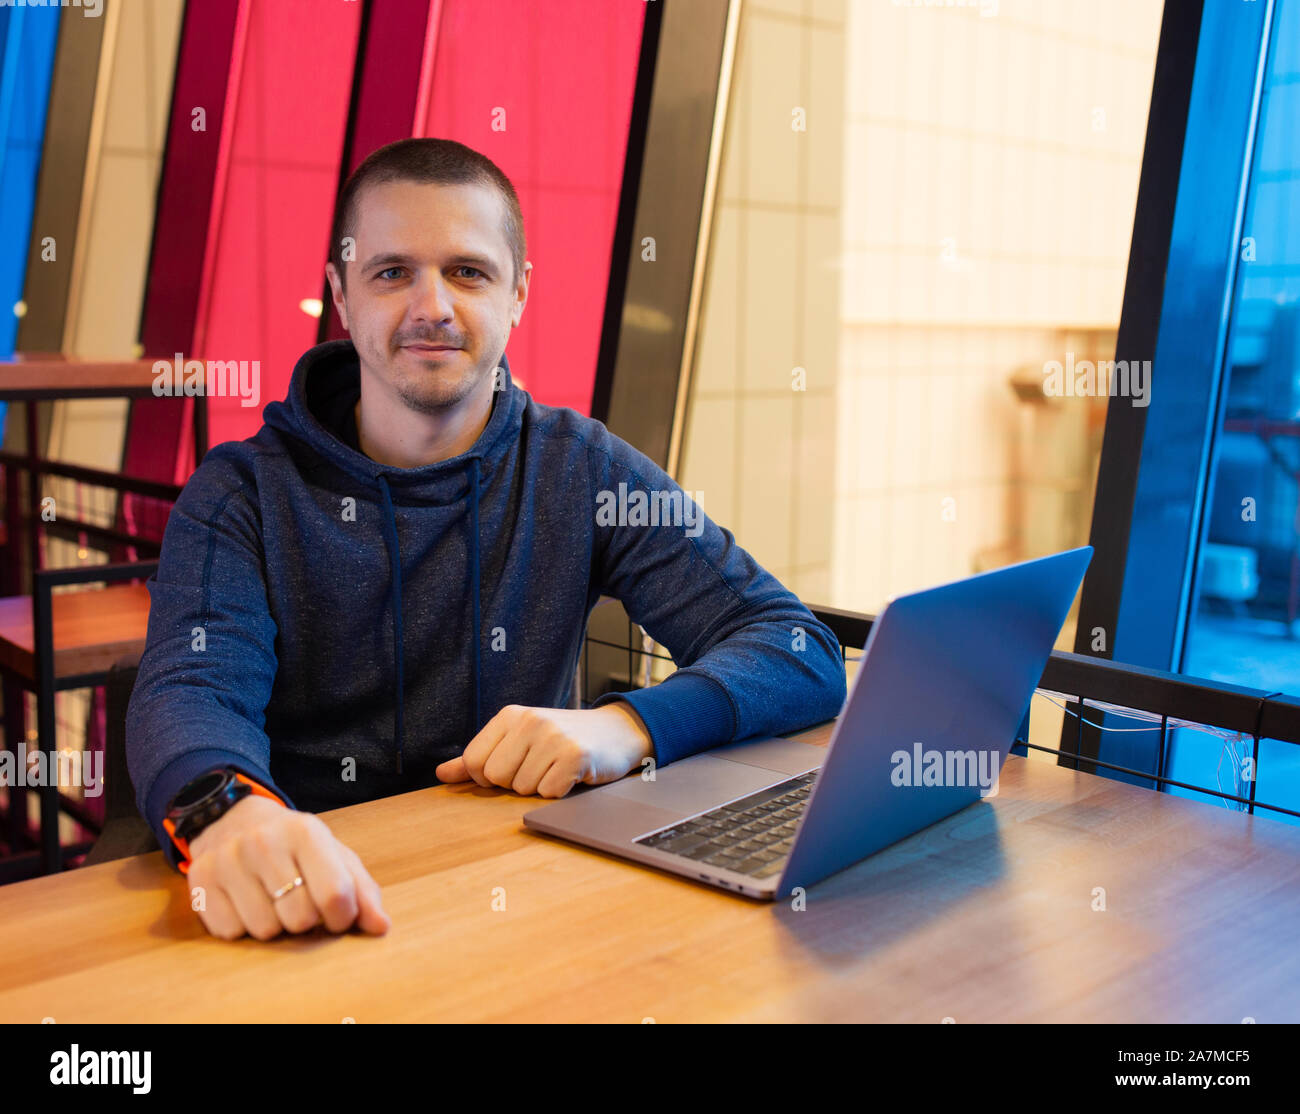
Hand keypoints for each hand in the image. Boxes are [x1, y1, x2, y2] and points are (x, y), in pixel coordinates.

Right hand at [185, 795, 390, 940]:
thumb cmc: (295, 846)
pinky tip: (244, 901)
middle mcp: (264, 842)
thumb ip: (362, 892)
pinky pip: (230, 932)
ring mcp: (227, 860)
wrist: (235, 820)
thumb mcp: (334, 856)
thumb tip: (381, 926)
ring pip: (264, 930)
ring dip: (273, 925)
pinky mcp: (199, 879)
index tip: (338, 915)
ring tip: (271, 899)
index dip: (342, 918)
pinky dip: (241, 926)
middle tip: (299, 901)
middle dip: (305, 921)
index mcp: (306, 832)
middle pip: (299, 919)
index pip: (335, 895)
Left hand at [435, 703, 653, 796]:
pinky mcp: (575, 756)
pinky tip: (572, 775)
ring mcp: (553, 737)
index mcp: (510, 715)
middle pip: (495, 778)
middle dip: (515, 783)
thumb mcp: (518, 740)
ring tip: (556, 768)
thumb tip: (441, 774)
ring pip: (522, 789)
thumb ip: (477, 757)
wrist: (616, 732)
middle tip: (539, 767)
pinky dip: (560, 792)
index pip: (473, 762)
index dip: (489, 776)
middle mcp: (530, 721)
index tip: (513, 766)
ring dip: (540, 788)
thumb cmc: (562, 739)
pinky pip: (549, 794)